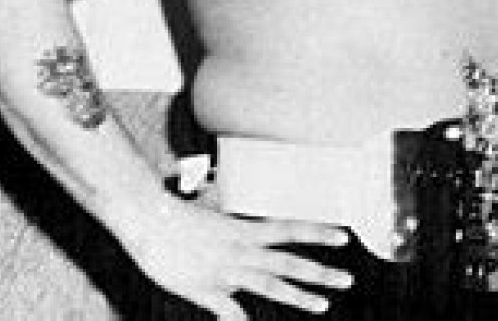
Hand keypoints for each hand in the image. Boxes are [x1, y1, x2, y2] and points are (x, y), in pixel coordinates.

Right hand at [127, 195, 353, 319]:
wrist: (149, 221)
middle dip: (321, 272)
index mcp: (244, 228)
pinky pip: (231, 312)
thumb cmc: (176, 211)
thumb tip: (220, 188)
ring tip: (324, 305)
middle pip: (289, 262)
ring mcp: (227, 273)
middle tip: (348, 279)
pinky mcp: (208, 292)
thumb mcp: (208, 204)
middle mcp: (242, 250)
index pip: (290, 229)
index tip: (343, 236)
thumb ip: (222, 205)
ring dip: (300, 297)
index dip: (318, 232)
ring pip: (271, 287)